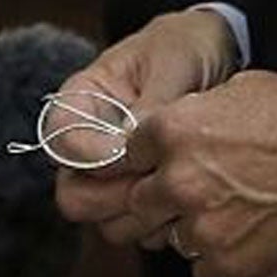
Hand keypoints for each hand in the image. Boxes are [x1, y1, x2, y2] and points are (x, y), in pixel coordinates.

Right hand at [54, 9, 239, 233]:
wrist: (214, 51)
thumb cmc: (184, 47)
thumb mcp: (172, 62)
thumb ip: (152, 103)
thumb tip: (134, 145)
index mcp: (82, 99)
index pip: (61, 140)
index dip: (94, 156)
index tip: (136, 154)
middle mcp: (90, 142)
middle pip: (72, 193)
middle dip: (112, 198)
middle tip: (156, 184)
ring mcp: (113, 174)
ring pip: (102, 220)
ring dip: (139, 217)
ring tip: (179, 193)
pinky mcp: (139, 194)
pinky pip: (136, 229)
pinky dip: (159, 226)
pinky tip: (189, 202)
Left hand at [90, 69, 276, 276]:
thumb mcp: (239, 91)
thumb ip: (195, 113)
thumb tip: (180, 124)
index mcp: (174, 131)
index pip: (129, 153)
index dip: (148, 157)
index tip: (159, 162)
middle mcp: (178, 181)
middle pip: (140, 200)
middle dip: (160, 196)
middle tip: (192, 191)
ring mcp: (202, 228)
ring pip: (171, 236)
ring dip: (191, 227)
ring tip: (229, 211)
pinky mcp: (228, 265)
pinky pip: (201, 268)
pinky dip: (218, 257)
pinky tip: (244, 235)